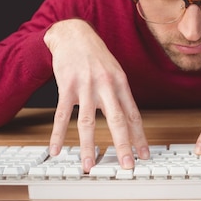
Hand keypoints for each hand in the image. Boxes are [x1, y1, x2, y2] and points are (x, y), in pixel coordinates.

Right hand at [44, 19, 149, 171]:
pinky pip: (61, 115)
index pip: (133, 115)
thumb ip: (120, 96)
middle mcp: (105, 86)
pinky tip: (56, 149)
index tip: (144, 155)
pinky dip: (58, 134)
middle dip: (123, 145)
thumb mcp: (115, 72)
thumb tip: (130, 122)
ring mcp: (85, 86)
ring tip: (88, 165)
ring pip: (87, 122)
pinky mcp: (66, 87)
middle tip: (126, 166)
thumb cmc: (96, 56)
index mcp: (120, 83)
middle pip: (116, 120)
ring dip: (88, 146)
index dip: (140, 137)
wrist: (74, 35)